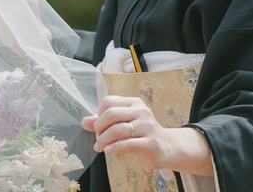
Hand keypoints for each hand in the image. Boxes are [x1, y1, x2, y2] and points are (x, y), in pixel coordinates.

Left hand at [81, 96, 212, 176]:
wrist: (168, 147)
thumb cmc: (142, 134)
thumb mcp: (124, 124)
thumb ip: (104, 121)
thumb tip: (84, 122)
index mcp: (134, 103)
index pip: (108, 102)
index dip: (98, 114)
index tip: (98, 126)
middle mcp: (141, 111)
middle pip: (111, 114)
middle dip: (99, 128)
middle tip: (98, 139)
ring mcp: (147, 126)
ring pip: (117, 129)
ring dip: (103, 140)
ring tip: (100, 147)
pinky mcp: (151, 142)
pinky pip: (127, 144)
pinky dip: (114, 148)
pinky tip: (109, 151)